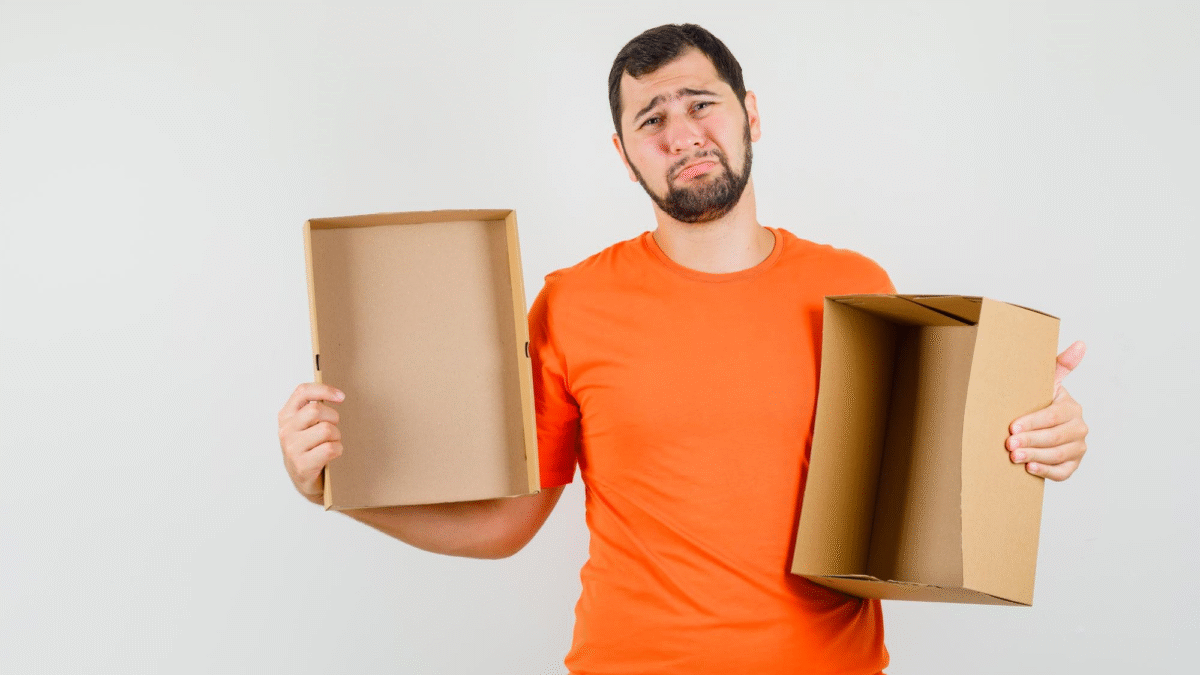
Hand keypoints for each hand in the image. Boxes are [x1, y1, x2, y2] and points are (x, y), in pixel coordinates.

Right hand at [278, 382, 345, 502]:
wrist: (305, 480)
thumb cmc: (309, 448)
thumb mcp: (305, 426)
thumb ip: (313, 409)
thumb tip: (336, 394)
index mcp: (286, 416)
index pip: (302, 392)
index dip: (324, 390)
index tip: (341, 397)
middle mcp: (286, 431)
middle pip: (316, 410)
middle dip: (333, 418)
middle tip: (334, 428)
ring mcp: (292, 449)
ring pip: (326, 430)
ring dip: (336, 436)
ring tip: (331, 443)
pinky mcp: (302, 465)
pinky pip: (330, 448)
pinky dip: (338, 450)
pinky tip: (332, 454)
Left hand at [1007, 341, 1087, 480]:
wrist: (1036, 427)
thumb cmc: (1037, 401)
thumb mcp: (1045, 383)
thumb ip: (1060, 365)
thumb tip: (1081, 344)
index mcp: (1072, 407)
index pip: (1053, 416)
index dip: (1032, 422)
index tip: (1012, 427)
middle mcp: (1079, 428)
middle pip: (1055, 437)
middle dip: (1030, 441)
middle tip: (1009, 445)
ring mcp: (1078, 448)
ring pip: (1058, 455)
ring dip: (1035, 456)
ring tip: (1014, 457)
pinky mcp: (1072, 465)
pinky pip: (1063, 472)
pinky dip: (1046, 471)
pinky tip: (1030, 468)